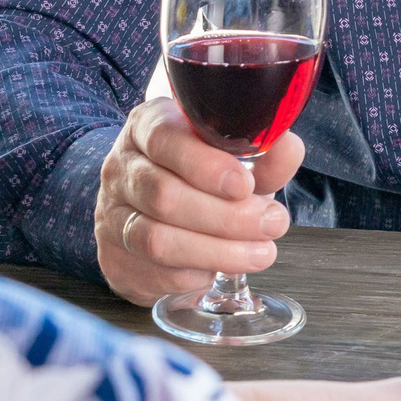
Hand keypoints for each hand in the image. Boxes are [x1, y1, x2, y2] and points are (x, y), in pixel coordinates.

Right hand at [95, 96, 305, 305]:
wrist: (146, 212)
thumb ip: (261, 155)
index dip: (206, 165)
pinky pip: (157, 272)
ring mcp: (112, 215)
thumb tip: (288, 147)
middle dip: (226, 216)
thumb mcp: (230, 158)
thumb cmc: (196, 177)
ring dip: (217, 251)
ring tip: (261, 253)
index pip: (165, 138)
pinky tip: (221, 267)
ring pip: (158, 239)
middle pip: (164, 195)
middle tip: (271, 224)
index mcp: (147, 127)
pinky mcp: (114, 258)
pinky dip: (197, 273)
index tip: (245, 184)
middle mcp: (122, 168)